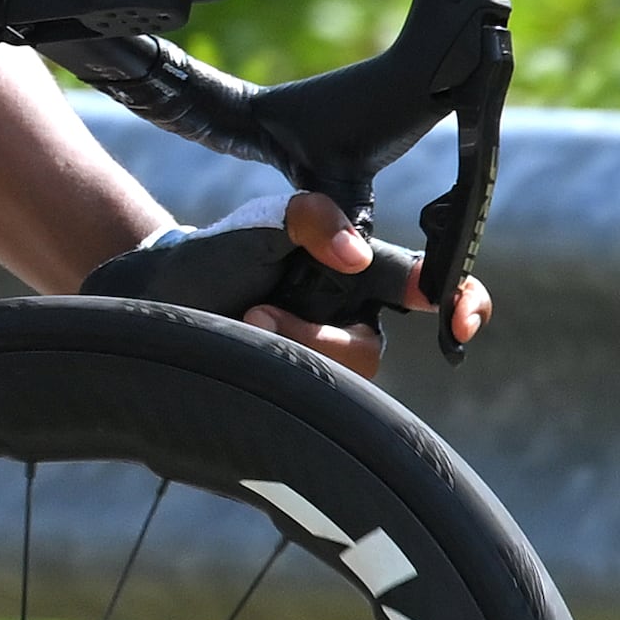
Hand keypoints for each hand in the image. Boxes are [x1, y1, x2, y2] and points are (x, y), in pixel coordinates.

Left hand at [79, 189, 498, 373]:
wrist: (156, 297)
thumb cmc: (219, 254)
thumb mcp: (262, 220)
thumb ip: (310, 217)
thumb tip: (354, 256)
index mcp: (361, 271)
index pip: (430, 285)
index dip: (462, 301)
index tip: (459, 319)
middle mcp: (350, 320)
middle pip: (367, 350)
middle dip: (315, 336)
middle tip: (259, 312)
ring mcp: (321, 361)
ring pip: (334, 381)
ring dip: (284, 353)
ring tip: (242, 323)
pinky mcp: (293, 394)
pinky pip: (305, 402)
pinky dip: (269, 377)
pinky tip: (238, 351)